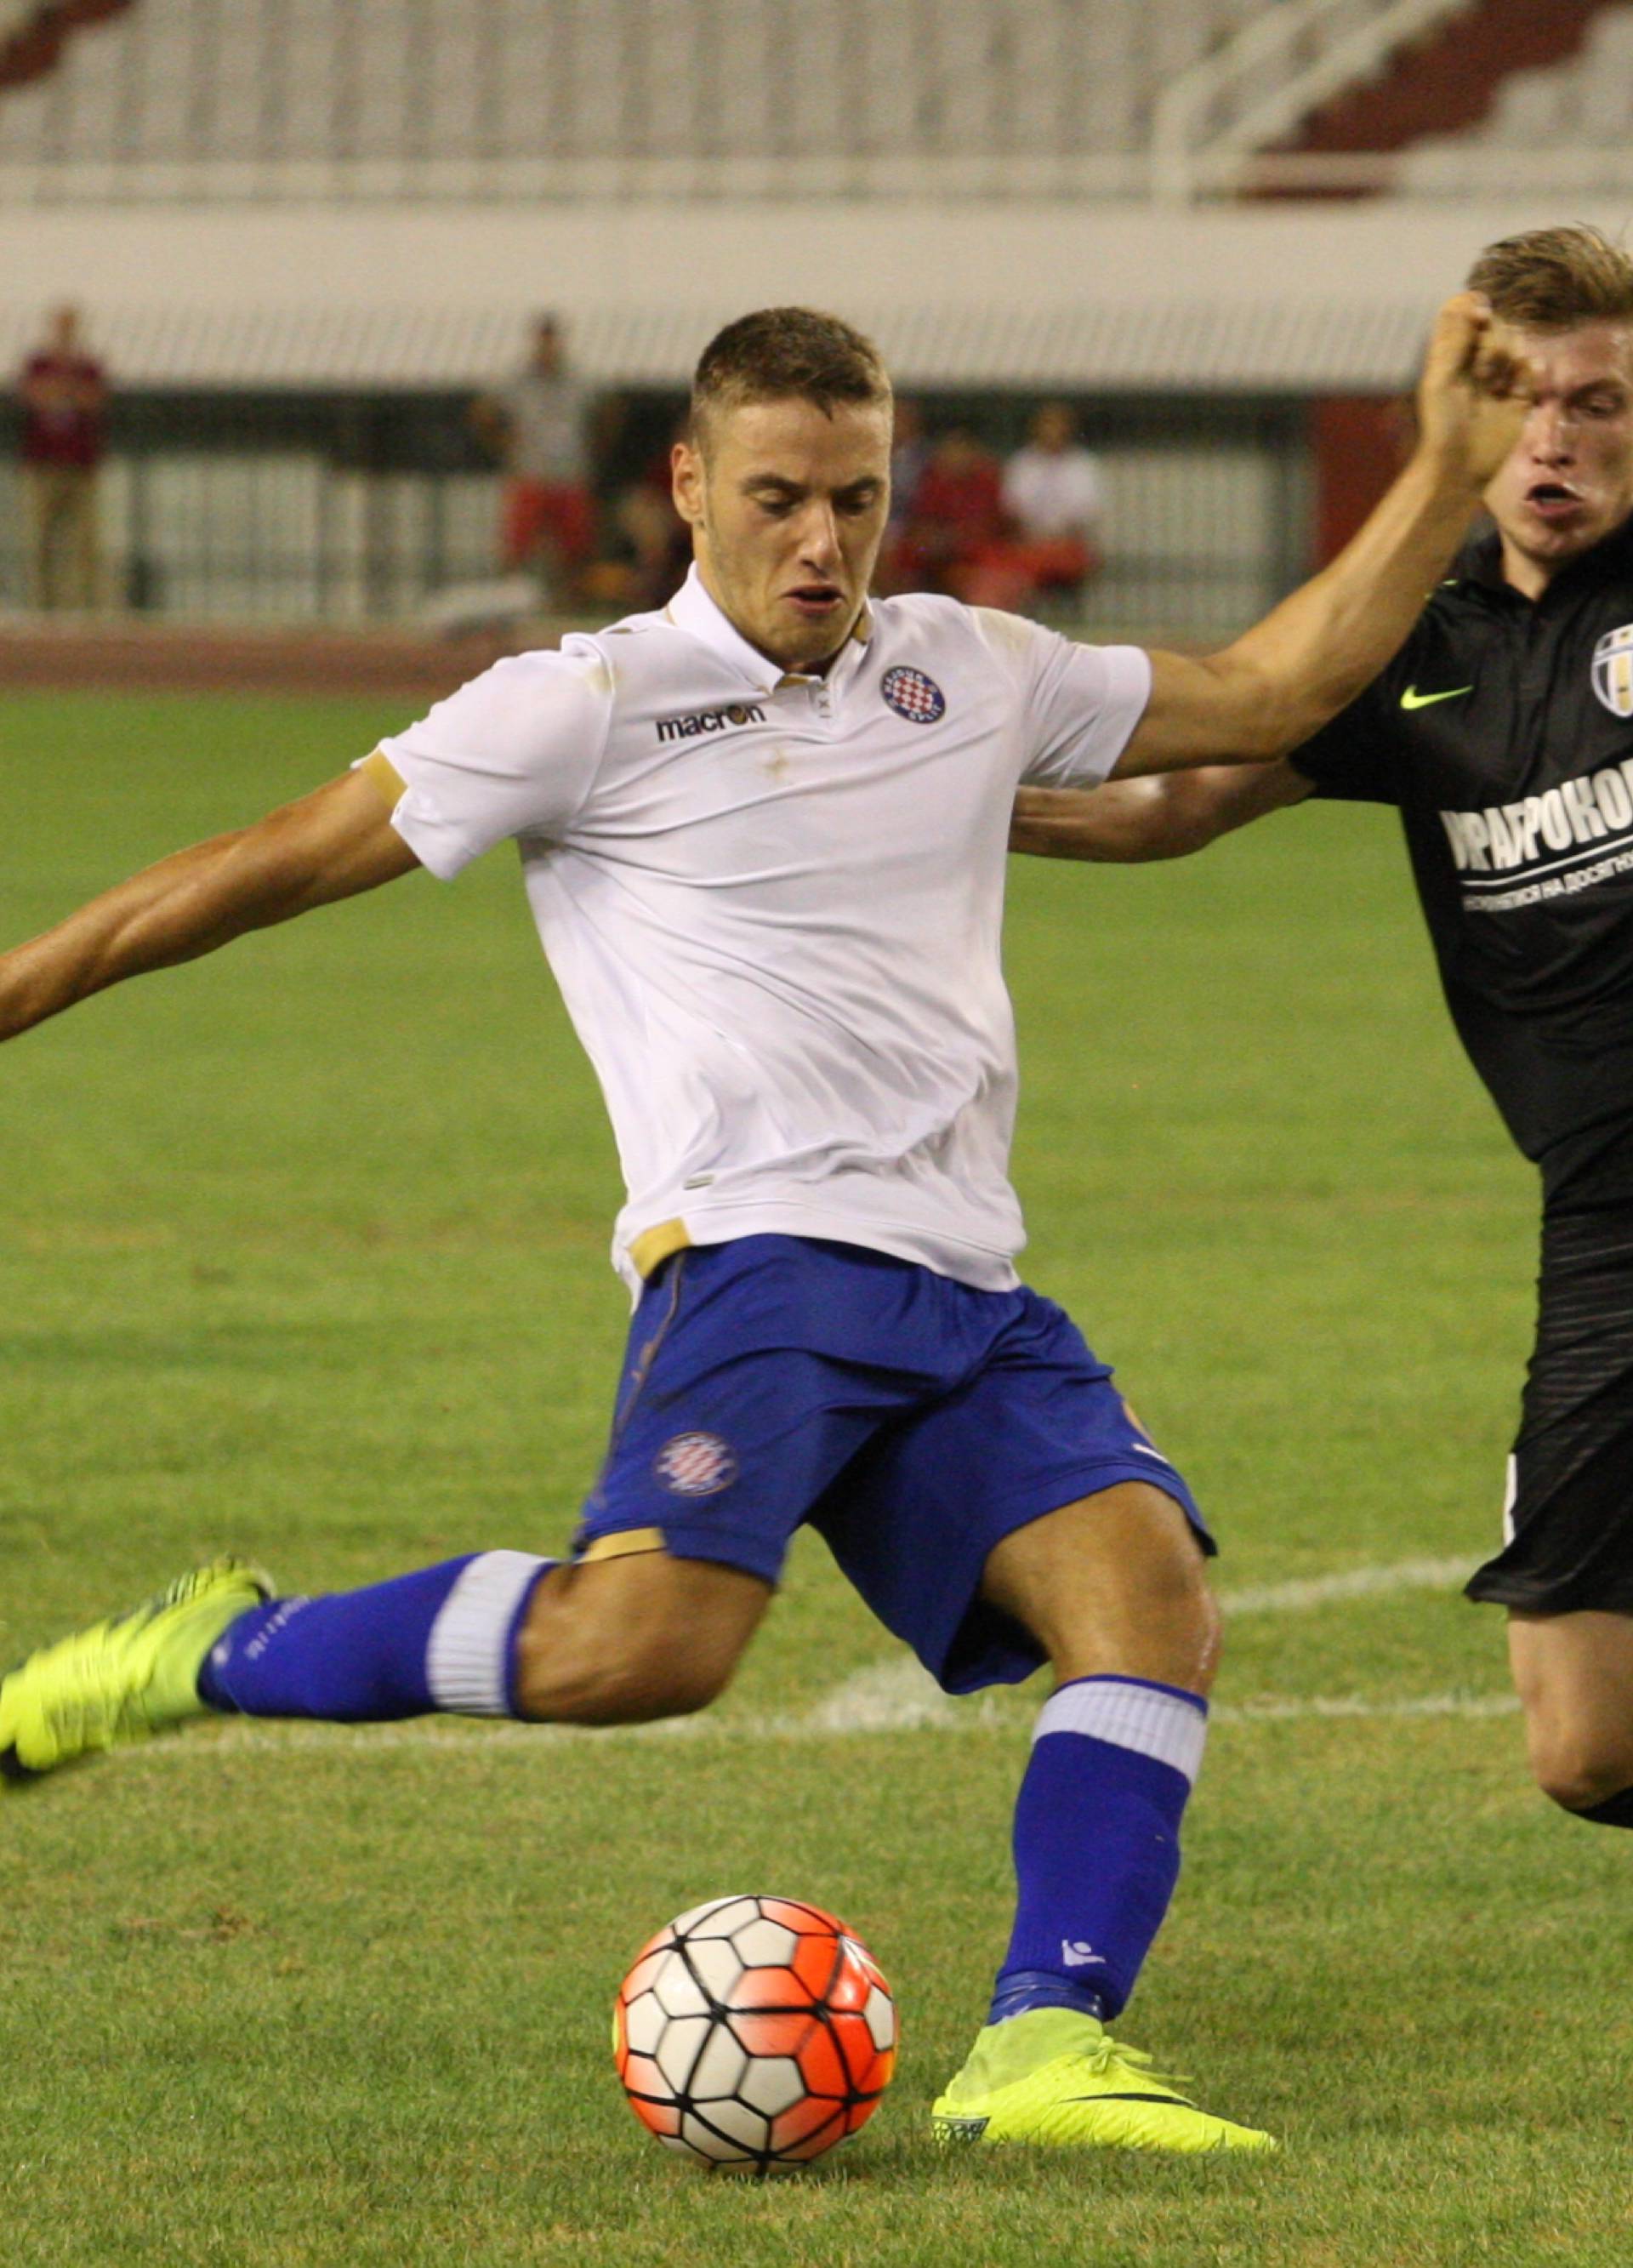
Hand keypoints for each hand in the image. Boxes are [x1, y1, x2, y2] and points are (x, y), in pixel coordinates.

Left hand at [1414, 290, 1534, 493]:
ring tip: (1495, 388)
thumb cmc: (1442, 426)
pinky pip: (1533, 368)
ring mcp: (1499, 377)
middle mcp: (1476, 362)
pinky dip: (1530, 371)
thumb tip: (1471, 302)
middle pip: (1496, 327)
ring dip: (1507, 360)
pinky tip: (1518, 388)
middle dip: (1492, 344)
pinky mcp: (1520, 395)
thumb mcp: (1441, 381)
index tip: (1480, 316)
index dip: (1475, 308)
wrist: (1461, 467)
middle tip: (1481, 374)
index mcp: (1451, 355)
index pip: (1466, 314)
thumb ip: (1455, 341)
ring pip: (1515, 344)